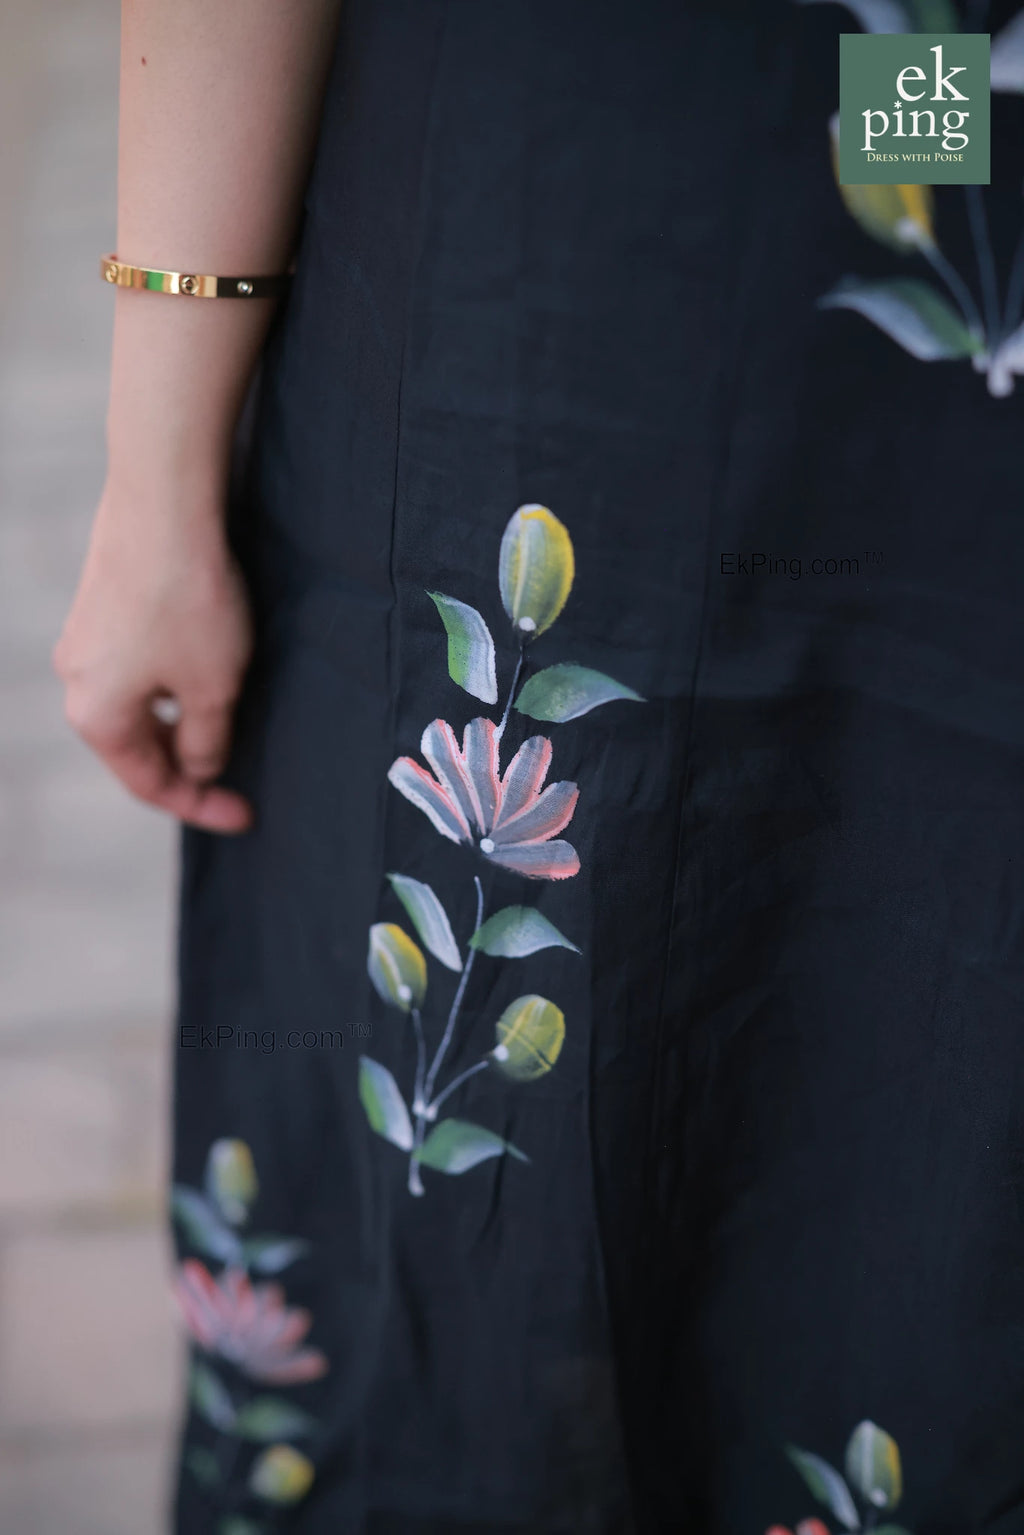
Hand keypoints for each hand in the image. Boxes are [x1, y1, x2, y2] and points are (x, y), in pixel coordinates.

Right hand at [54, 482, 253, 832]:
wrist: (163, 503)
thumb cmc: (189, 601)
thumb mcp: (213, 688)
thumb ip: (206, 741)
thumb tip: (199, 764)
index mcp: (97, 717)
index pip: (150, 784)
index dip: (202, 806)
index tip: (247, 816)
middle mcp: (76, 682)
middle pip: (137, 747)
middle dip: (187, 765)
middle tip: (238, 778)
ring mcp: (84, 641)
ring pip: (138, 704)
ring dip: (180, 723)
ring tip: (228, 724)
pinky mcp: (100, 605)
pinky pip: (137, 666)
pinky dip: (171, 685)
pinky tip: (206, 671)